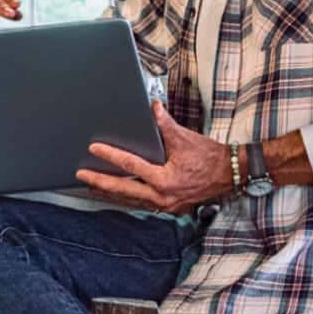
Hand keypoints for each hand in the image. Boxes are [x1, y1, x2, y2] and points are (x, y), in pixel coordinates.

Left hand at [75, 101, 232, 214]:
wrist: (231, 174)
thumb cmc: (210, 157)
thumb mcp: (185, 138)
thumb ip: (165, 123)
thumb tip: (153, 106)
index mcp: (165, 180)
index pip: (131, 166)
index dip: (110, 155)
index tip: (94, 148)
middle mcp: (163, 197)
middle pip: (123, 190)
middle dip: (100, 182)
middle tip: (81, 175)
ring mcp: (166, 206)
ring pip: (131, 201)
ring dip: (111, 193)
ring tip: (91, 187)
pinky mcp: (170, 207)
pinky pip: (143, 204)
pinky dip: (128, 199)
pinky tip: (118, 195)